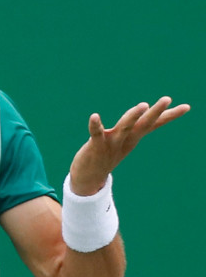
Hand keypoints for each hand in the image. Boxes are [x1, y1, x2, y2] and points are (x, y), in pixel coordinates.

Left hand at [69, 96, 189, 195]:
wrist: (90, 178)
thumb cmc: (107, 154)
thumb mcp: (124, 141)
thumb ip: (132, 128)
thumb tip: (143, 114)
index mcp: (133, 137)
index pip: (153, 124)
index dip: (169, 116)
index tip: (186, 107)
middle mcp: (126, 139)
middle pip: (143, 124)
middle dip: (156, 112)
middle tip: (167, 98)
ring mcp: (112, 143)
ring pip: (124, 127)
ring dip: (133, 116)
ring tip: (144, 104)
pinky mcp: (96, 146)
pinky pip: (96, 134)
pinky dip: (95, 125)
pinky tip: (94, 116)